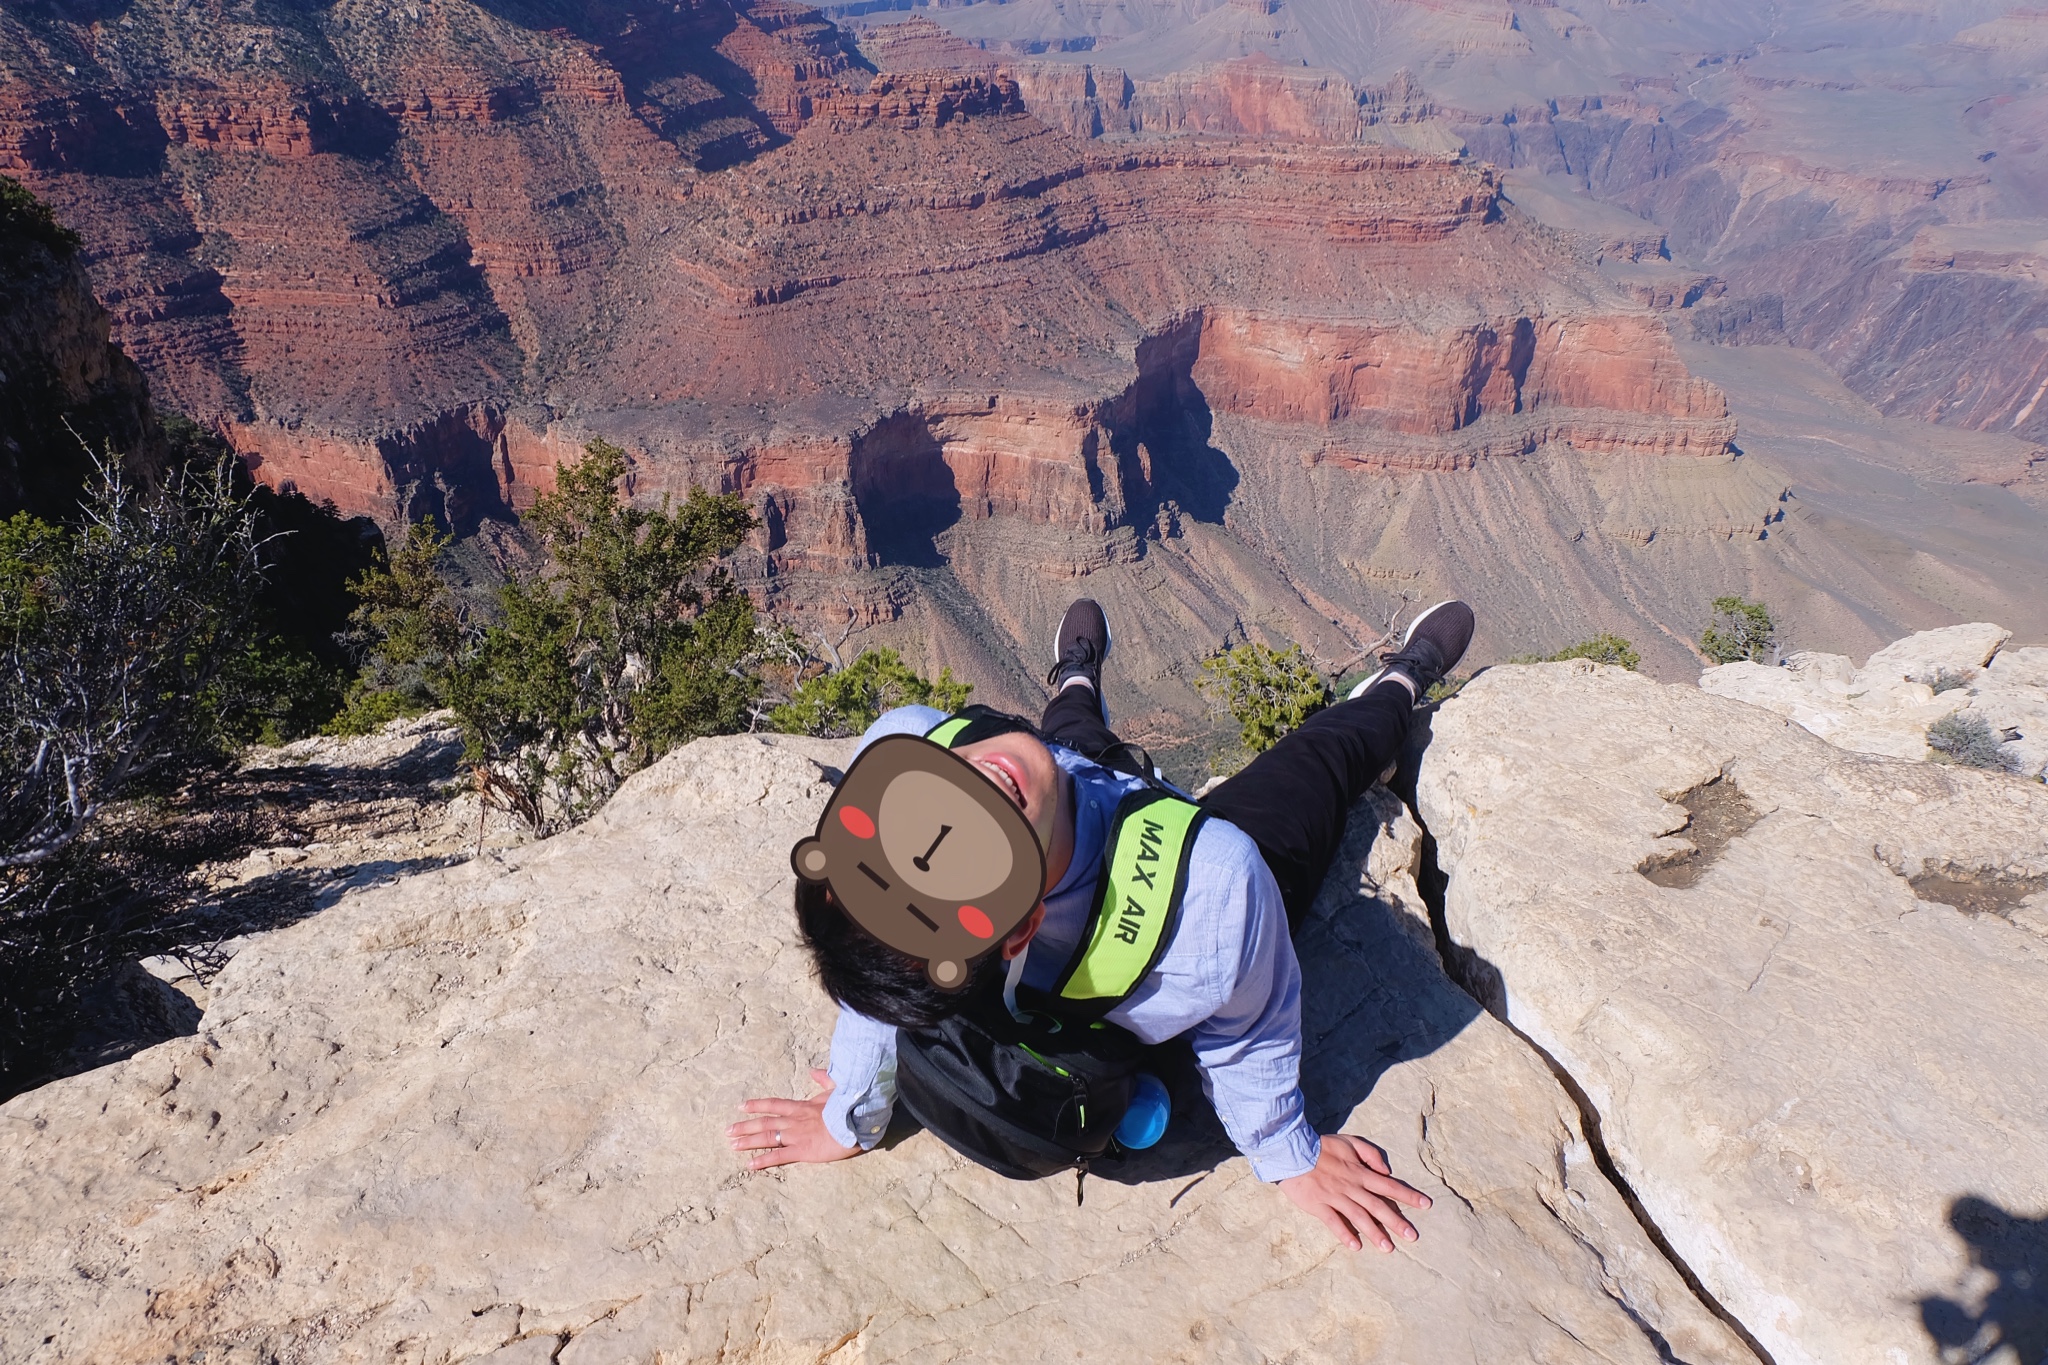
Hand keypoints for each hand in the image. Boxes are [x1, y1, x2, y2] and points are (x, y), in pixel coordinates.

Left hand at [727, 1069, 862, 1169]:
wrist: (856, 1121)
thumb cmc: (849, 1106)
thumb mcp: (837, 1088)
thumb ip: (824, 1079)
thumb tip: (814, 1071)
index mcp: (802, 1107)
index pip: (774, 1104)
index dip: (756, 1105)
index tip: (741, 1107)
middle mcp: (794, 1121)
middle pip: (764, 1123)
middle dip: (745, 1126)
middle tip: (728, 1131)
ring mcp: (796, 1136)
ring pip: (766, 1138)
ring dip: (748, 1141)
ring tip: (732, 1145)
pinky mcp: (802, 1151)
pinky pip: (779, 1156)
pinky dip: (763, 1160)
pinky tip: (750, 1165)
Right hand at [1278, 1133, 1431, 1251]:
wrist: (1292, 1151)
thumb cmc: (1322, 1146)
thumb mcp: (1349, 1141)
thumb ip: (1370, 1154)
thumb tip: (1386, 1171)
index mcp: (1360, 1172)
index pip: (1389, 1186)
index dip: (1408, 1196)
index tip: (1426, 1205)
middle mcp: (1351, 1187)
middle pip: (1378, 1206)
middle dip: (1397, 1222)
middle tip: (1413, 1237)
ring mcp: (1335, 1198)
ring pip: (1359, 1217)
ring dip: (1375, 1233)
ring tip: (1388, 1248)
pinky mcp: (1319, 1206)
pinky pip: (1334, 1222)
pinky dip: (1345, 1234)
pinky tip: (1356, 1246)